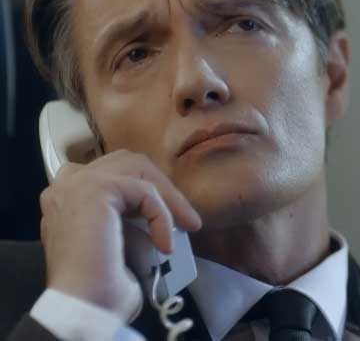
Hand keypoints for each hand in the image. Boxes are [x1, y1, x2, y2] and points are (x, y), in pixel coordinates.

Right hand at [39, 150, 201, 319]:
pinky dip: (161, 215)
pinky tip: (165, 243)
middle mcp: (66, 187)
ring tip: (185, 225)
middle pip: (126, 162)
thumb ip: (130, 221)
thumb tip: (164, 217)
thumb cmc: (100, 287)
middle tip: (185, 218)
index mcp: (67, 200)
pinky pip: (143, 191)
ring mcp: (76, 184)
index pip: (114, 174)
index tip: (174, 219)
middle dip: (161, 186)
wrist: (83, 306)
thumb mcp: (118, 244)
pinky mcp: (94, 189)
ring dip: (167, 196)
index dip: (148, 191)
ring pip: (136, 169)